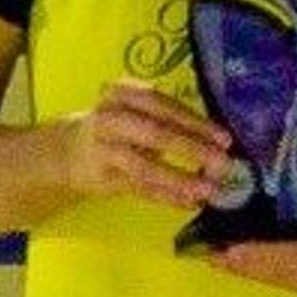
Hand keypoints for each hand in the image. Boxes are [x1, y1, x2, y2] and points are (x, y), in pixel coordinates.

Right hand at [66, 80, 234, 210]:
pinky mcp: (102, 177)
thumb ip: (174, 121)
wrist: (71, 151)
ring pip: (144, 166)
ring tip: (209, 190)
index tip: (225, 139)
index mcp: (122, 94)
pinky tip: (190, 202)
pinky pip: (140, 188)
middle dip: (192, 149)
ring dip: (180, 179)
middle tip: (223, 163)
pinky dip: (167, 196)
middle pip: (154, 133)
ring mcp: (102, 149)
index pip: (162, 105)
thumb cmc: (121, 127)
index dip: (195, 122)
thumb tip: (220, 142)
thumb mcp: (140, 113)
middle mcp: (109, 118)